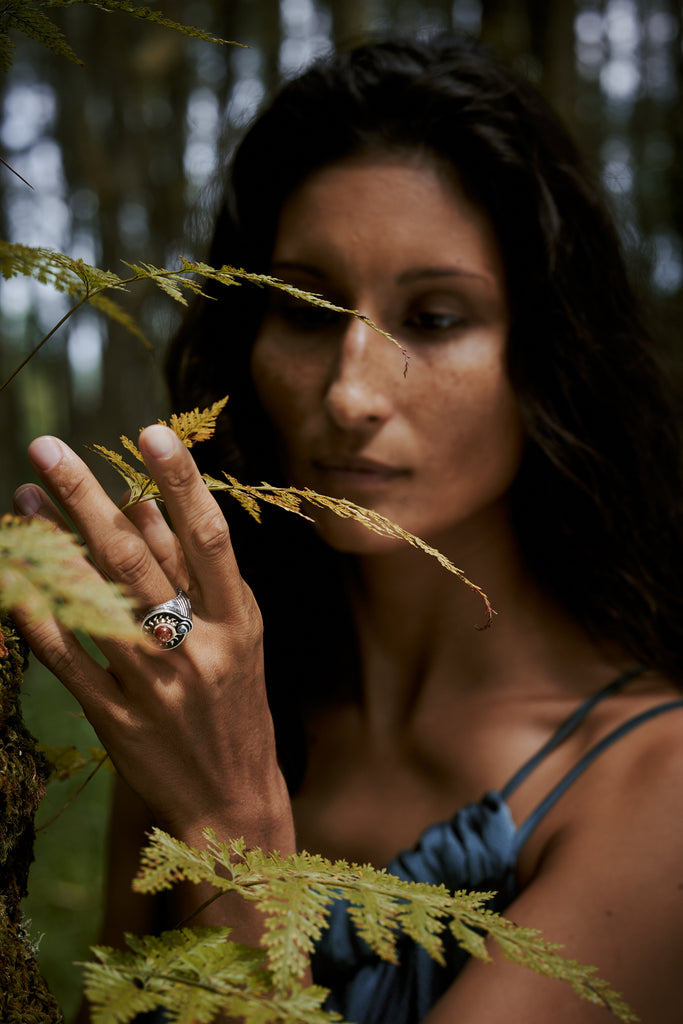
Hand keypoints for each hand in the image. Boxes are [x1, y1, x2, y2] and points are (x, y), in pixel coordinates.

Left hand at [13, 425, 290, 845]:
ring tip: (25, 497)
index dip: (181, 483)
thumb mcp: (238, 637)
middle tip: (47, 446)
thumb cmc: (238, 707)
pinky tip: (15, 581)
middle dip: (88, 497)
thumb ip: (197, 575)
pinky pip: (69, 662)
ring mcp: (156, 688)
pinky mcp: (119, 722)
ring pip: (97, 602)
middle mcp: (199, 650)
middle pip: (137, 560)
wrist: (234, 802)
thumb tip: (146, 507)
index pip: (209, 539)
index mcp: (238, 623)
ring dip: (55, 545)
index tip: (150, 432)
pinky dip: (40, 619)